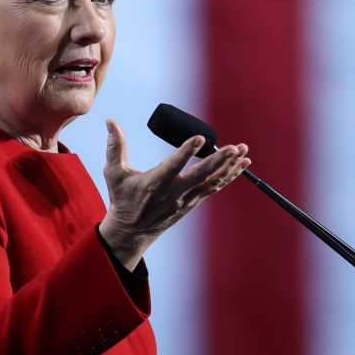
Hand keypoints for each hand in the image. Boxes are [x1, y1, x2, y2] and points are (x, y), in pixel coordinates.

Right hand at [98, 119, 249, 269]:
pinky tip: (241, 165)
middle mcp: (173, 193)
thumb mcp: (114, 174)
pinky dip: (229, 177)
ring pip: (212, 183)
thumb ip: (114, 147)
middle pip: (201, 176)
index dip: (186, 152)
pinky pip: (214, 188)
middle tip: (234, 148)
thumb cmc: (122, 199)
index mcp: (154, 184)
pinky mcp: (193, 202)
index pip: (173, 166)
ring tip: (244, 151)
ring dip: (230, 167)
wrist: (131, 232)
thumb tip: (111, 122)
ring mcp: (186, 200)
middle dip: (219, 161)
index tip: (200, 137)